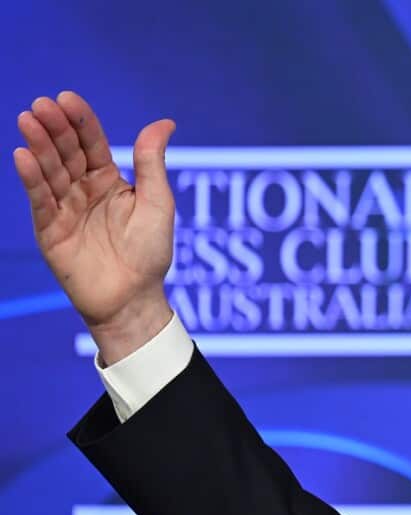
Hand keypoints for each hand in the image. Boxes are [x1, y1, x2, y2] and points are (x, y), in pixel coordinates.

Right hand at [14, 91, 175, 364]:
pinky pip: (40, 200)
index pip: (91, 144)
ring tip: (28, 120)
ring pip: (50, 171)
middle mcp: (83, 190)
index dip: (80, 121)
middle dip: (54, 128)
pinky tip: (23, 155)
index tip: (67, 97)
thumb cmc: (150, 251)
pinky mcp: (50, 230)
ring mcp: (65, 208)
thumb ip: (152, 162)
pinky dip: (32, 178)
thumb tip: (164, 122)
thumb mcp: (156, 202)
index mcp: (109, 180)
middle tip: (41, 105)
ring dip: (39, 145)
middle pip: (66, 152)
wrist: (134, 298)